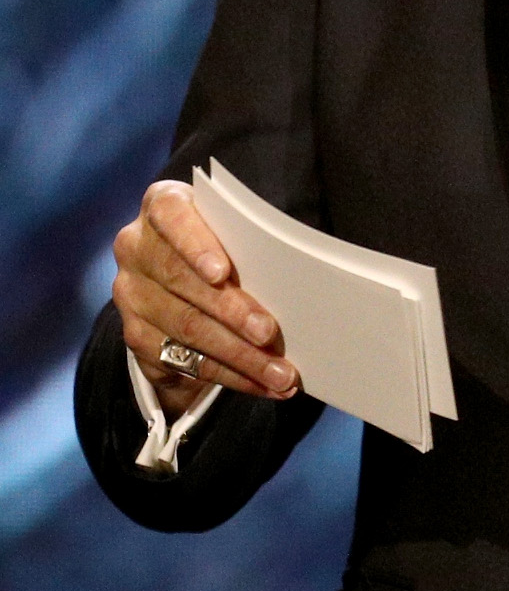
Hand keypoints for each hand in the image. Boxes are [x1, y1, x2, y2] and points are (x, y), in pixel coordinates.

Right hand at [111, 180, 298, 418]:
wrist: (178, 277)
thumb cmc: (221, 241)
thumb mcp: (230, 229)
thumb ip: (246, 240)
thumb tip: (295, 275)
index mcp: (161, 205)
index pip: (171, 216)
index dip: (196, 245)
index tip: (222, 273)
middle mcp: (136, 248)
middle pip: (183, 282)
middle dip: (232, 312)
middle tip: (270, 334)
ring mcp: (131, 294)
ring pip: (187, 328)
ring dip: (239, 356)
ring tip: (281, 374)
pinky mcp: (136, 336)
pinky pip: (184, 361)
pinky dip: (230, 376)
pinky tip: (262, 385)